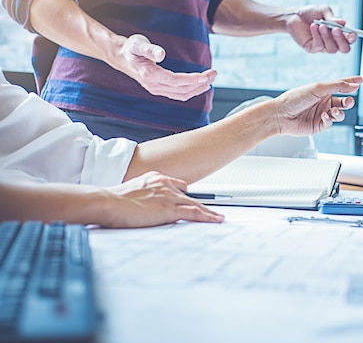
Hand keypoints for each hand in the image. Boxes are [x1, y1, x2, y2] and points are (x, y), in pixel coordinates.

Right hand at [102, 171, 224, 227]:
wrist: (106, 202)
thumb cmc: (110, 201)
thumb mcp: (128, 194)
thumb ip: (139, 198)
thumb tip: (138, 208)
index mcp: (155, 178)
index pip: (176, 186)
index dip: (185, 195)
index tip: (191, 200)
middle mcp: (165, 185)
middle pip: (189, 196)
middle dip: (202, 205)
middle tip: (214, 211)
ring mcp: (169, 197)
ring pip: (196, 205)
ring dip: (209, 213)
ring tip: (219, 218)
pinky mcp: (169, 209)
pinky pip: (194, 213)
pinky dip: (208, 217)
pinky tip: (216, 220)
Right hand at [112, 34, 216, 100]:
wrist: (121, 57)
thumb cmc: (131, 48)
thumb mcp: (138, 44)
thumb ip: (150, 49)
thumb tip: (161, 54)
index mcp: (149, 75)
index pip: (176, 81)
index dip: (192, 80)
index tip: (206, 76)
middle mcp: (154, 86)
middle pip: (182, 90)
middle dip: (200, 83)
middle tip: (214, 73)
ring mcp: (156, 90)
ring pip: (182, 94)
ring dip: (198, 88)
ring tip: (211, 78)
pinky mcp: (160, 90)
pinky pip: (178, 94)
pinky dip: (191, 91)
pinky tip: (201, 84)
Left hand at [272, 76, 361, 135]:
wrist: (281, 115)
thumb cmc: (294, 98)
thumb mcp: (318, 88)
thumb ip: (337, 86)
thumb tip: (353, 84)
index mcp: (323, 90)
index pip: (340, 85)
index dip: (351, 82)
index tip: (361, 80)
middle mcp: (323, 102)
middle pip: (343, 101)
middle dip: (348, 101)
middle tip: (348, 101)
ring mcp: (322, 114)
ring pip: (340, 114)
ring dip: (340, 112)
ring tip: (334, 111)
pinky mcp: (319, 125)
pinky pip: (331, 122)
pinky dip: (330, 119)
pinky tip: (324, 116)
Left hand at [286, 6, 356, 53]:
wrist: (294, 16)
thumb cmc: (311, 13)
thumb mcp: (323, 11)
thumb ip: (333, 18)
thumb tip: (343, 23)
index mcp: (339, 33)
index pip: (349, 40)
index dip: (352, 38)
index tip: (352, 33)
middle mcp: (332, 42)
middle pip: (344, 49)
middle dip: (341, 40)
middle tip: (336, 30)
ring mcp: (323, 46)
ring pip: (332, 49)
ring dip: (328, 37)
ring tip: (321, 25)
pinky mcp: (312, 48)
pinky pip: (319, 46)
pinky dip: (317, 36)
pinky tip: (314, 26)